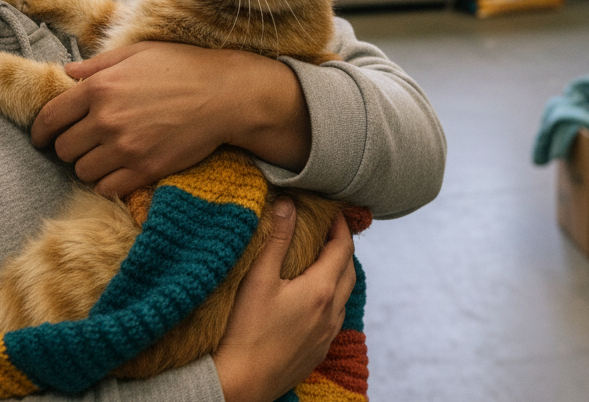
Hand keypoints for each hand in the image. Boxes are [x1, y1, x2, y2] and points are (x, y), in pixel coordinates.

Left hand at [31, 41, 310, 196]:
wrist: (224, 95)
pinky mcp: (144, 170)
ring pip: (82, 171)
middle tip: (85, 141)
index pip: (49, 118)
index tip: (44, 137)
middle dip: (69, 146)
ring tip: (106, 153)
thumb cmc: (183, 67)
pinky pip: (106, 188)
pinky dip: (108, 181)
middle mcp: (106, 119)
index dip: (41, 131)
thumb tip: (66, 72)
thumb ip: (98, 64)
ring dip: (89, 165)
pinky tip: (121, 167)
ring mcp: (125, 147)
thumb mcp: (139, 53)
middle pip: (63, 148)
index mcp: (100, 87)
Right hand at [213, 200, 355, 401]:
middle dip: (341, 246)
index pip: (343, 248)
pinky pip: (334, 316)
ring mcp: (326, 335)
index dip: (341, 226)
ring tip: (319, 257)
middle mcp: (331, 313)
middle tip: (326, 229)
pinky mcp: (318, 351)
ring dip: (337, 272)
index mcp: (320, 291)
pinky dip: (331, 296)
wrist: (239, 385)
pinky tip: (311, 294)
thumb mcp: (259, 278)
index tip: (332, 211)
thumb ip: (277, 238)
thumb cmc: (245, 331)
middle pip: (349, 270)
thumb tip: (288, 203)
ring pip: (343, 294)